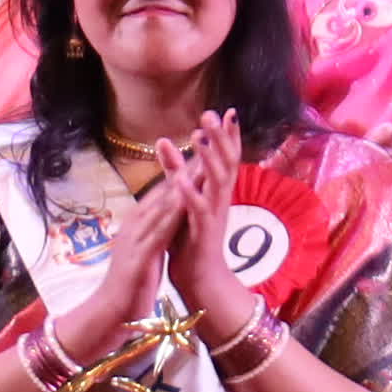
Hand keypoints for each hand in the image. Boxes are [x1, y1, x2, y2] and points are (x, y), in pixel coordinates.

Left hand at [158, 117, 262, 346]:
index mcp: (216, 192)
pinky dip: (190, 195)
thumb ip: (177, 171)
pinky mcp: (202, 234)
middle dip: (221, 137)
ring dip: (208, 158)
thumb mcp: (183, 200)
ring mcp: (213, 216)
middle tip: (213, 113)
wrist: (199, 281)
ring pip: (216, 183)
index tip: (226, 110)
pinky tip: (181, 181)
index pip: (225, 157)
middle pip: (226, 163)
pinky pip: (198, 211)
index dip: (227, 135)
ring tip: (199, 136)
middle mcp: (220, 200)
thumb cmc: (190, 240)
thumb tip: (163, 141)